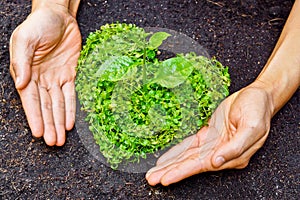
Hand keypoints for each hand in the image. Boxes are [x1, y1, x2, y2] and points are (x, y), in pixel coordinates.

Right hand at [9, 4, 81, 145]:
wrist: (58, 17)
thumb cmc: (38, 25)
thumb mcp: (24, 40)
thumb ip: (21, 61)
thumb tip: (21, 83)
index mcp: (27, 73)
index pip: (31, 100)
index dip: (35, 117)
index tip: (39, 133)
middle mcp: (42, 80)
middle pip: (46, 107)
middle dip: (49, 125)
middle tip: (54, 142)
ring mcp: (57, 79)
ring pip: (59, 105)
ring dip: (59, 122)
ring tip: (61, 139)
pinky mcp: (71, 75)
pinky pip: (72, 94)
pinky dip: (71, 109)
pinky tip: (70, 122)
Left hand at [146, 84, 273, 185]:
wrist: (257, 96)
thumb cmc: (258, 109)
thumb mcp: (252, 127)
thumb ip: (236, 147)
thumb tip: (217, 161)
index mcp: (231, 154)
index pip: (201, 166)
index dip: (182, 172)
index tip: (166, 178)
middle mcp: (219, 152)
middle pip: (190, 164)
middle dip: (170, 172)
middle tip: (152, 179)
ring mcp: (212, 144)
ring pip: (187, 157)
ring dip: (170, 165)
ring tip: (154, 173)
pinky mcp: (207, 134)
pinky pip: (188, 145)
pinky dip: (176, 152)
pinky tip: (165, 159)